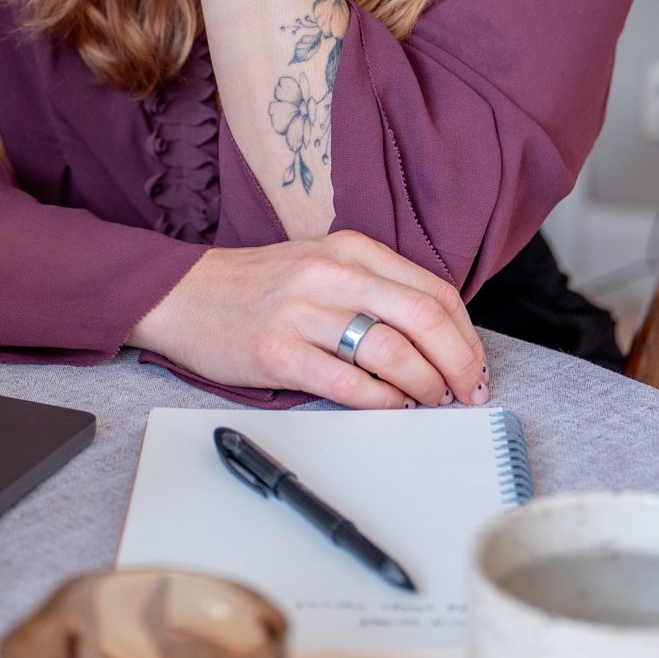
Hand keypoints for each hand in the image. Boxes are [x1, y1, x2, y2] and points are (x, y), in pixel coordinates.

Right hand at [129, 231, 490, 409]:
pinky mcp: (279, 353)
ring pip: (393, 351)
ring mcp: (304, 312)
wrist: (184, 295)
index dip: (465, 334)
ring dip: (424, 385)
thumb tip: (437, 338)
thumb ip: (375, 288)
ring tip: (430, 401)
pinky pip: (348, 383)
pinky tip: (390, 408)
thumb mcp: (323, 264)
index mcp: (351, 249)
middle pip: (424, 318)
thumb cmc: (259, 287)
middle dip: (459, 363)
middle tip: (468, 391)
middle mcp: (331, 273)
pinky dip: (381, 401)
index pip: (434, 290)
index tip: (474, 364)